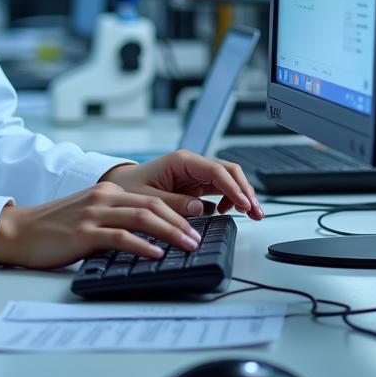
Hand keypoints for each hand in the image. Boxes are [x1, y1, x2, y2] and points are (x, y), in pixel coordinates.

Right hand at [0, 181, 202, 268]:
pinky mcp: (84, 234)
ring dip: (170, 232)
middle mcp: (104, 198)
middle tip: (199, 237)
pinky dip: (142, 245)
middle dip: (181, 221)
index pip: (152, 197)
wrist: (20, 231)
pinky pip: (120, 237)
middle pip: (153, 204)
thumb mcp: (89, 216)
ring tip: (187, 245)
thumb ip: (115, 219)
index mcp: (107, 193)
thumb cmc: (54, 228)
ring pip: (142, 217)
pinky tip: (156, 254)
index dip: (178, 209)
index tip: (197, 223)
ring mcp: (94, 214)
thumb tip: (149, 237)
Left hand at [99, 150, 263, 220]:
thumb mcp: (146, 198)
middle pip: (228, 171)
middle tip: (257, 212)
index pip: (215, 170)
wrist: (118, 188)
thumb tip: (200, 208)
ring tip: (254, 215)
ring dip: (242, 195)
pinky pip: (219, 190)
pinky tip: (230, 212)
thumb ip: (173, 203)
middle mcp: (191, 165)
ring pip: (228, 180)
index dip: (233, 187)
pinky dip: (230, 200)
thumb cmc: (129, 188)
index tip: (245, 205)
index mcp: (180, 161)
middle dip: (245, 190)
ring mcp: (195, 175)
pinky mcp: (195, 186)